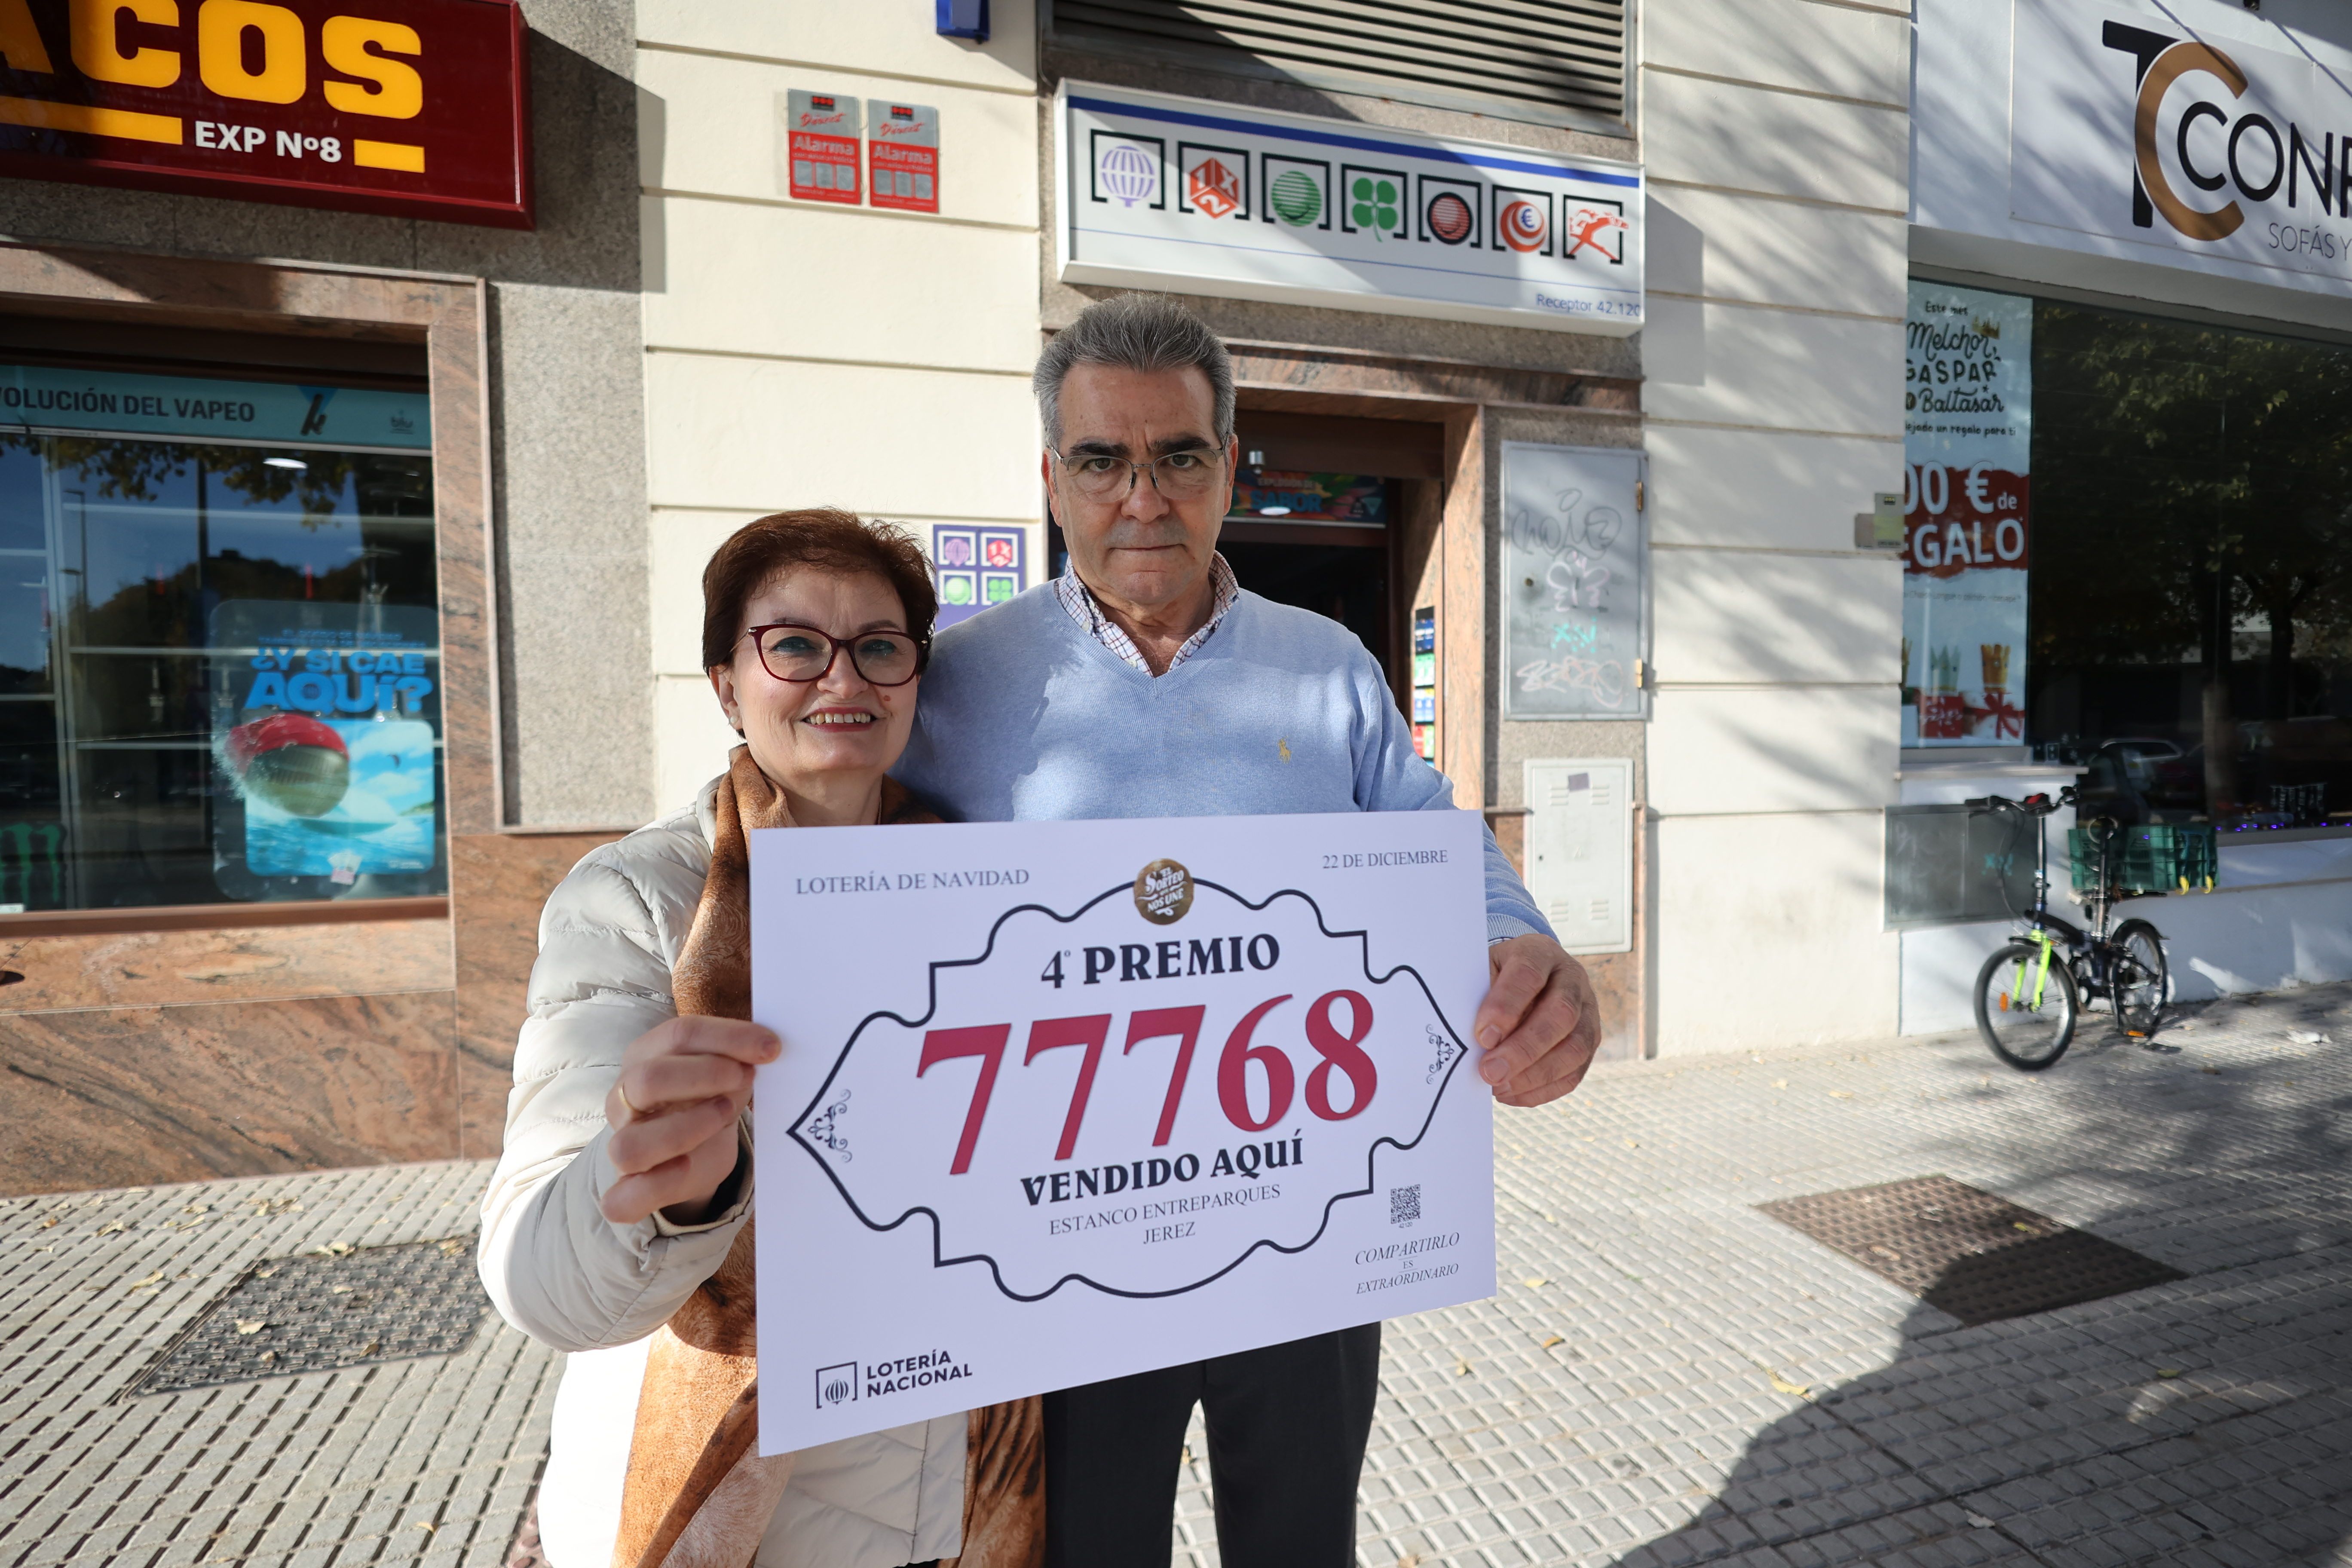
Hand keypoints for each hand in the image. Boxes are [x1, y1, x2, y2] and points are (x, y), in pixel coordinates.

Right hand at [598, 1016, 779, 1225]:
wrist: (693, 1153)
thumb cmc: (707, 1100)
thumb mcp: (723, 1072)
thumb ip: (736, 1057)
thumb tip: (765, 1048)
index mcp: (643, 1058)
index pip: (680, 1034)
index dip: (729, 1038)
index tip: (771, 1048)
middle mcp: (623, 1101)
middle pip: (648, 1080)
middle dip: (706, 1075)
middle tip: (744, 1078)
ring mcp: (621, 1146)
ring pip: (631, 1146)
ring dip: (686, 1129)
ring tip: (723, 1115)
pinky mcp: (626, 1190)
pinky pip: (622, 1200)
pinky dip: (658, 1186)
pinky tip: (688, 1167)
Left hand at [1471, 935, 1600, 1106]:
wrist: (1527, 976)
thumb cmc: (1496, 976)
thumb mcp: (1482, 972)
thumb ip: (1479, 998)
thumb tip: (1476, 1042)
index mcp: (1540, 952)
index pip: (1529, 974)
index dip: (1506, 1006)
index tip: (1482, 1035)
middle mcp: (1572, 979)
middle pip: (1561, 1013)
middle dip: (1524, 1048)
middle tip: (1489, 1072)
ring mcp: (1588, 1011)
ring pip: (1576, 1047)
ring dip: (1535, 1074)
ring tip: (1499, 1087)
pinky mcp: (1591, 1042)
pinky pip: (1575, 1072)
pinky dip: (1542, 1090)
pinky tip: (1511, 1093)